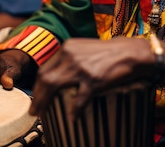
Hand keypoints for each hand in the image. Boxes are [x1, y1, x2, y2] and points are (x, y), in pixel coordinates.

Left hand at [29, 37, 152, 119]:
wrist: (130, 52)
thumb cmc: (108, 52)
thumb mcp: (84, 48)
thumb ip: (69, 58)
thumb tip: (55, 76)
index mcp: (68, 47)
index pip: (45, 68)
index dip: (38, 85)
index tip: (36, 96)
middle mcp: (71, 55)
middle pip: (45, 78)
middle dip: (36, 96)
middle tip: (34, 110)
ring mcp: (81, 68)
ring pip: (54, 86)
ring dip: (44, 102)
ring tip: (41, 114)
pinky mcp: (94, 80)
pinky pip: (79, 99)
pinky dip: (74, 110)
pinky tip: (72, 117)